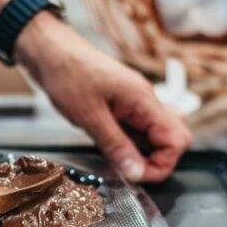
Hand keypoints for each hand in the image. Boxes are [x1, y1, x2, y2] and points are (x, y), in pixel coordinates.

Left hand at [16, 14, 192, 182]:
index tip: (135, 175)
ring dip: (142, 152)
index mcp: (144, 100)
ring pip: (156, 135)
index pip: (177, 140)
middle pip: (175, 138)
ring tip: (116, 157)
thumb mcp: (90, 117)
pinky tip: (111, 146)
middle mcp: (146, 100)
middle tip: (129, 170)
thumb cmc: (67, 75)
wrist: (50, 51)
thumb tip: (136, 174)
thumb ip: (116, 146)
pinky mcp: (123, 105)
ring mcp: (136, 102)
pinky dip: (131, 142)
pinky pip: (139, 129)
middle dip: (158, 160)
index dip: (160, 165)